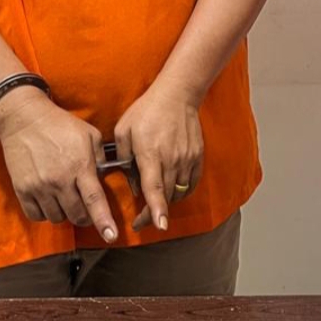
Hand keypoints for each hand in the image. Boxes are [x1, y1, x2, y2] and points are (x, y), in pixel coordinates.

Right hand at [0, 88, 116, 241]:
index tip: (111, 236)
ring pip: (57, 218)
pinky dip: (45, 213)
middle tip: (86, 209)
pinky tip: (49, 200)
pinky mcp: (22, 190)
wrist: (25, 119)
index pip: (94, 200)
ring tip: (65, 198)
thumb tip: (106, 179)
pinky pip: (37, 216)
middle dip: (86, 217)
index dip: (104, 221)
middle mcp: (60, 180)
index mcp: (80, 165)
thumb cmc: (61, 125)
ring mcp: (39, 186)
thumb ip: (100, 159)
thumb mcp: (90, 135)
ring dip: (65, 213)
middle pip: (77, 215)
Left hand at [114, 85, 203, 231]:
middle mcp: (172, 159)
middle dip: (153, 213)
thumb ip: (123, 159)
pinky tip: (172, 188)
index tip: (159, 225)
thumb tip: (130, 182)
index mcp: (151, 154)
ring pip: (179, 192)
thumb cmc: (147, 111)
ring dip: (167, 200)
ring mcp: (187, 158)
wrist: (177, 94)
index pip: (154, 188)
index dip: (156, 209)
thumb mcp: (123, 131)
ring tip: (155, 199)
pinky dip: (182, 191)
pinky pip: (191, 183)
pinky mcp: (197, 156)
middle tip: (141, 219)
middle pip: (166, 196)